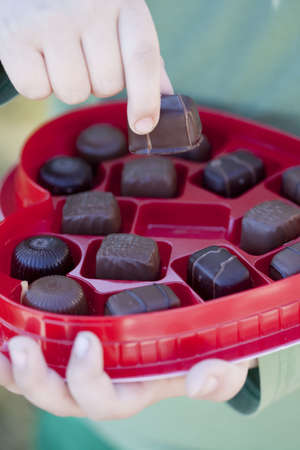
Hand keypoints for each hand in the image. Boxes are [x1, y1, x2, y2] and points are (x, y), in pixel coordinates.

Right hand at [0, 0, 172, 132]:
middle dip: (96, 82)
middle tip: (82, 56)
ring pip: (73, 92)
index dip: (145, 98)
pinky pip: (36, 90)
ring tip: (58, 55)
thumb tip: (168, 97)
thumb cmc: (78, 9)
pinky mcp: (15, 36)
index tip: (144, 126)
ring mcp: (50, 20)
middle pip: (106, 85)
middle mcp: (88, 6)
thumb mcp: (117, 20)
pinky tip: (36, 56)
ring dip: (68, 85)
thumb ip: (142, 58)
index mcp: (123, 2)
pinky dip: (36, 84)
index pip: (142, 58)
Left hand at [1, 332, 256, 418]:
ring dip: (13, 366)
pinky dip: (15, 343)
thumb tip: (200, 380)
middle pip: (59, 397)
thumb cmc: (204, 352)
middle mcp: (101, 382)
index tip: (87, 340)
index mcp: (133, 391)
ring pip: (38, 379)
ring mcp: (82, 365)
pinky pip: (36, 351)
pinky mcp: (71, 342)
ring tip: (0, 340)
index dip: (89, 378)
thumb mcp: (225, 365)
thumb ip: (219, 376)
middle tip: (20, 345)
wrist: (191, 336)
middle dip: (36, 379)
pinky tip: (6, 318)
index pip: (104, 400)